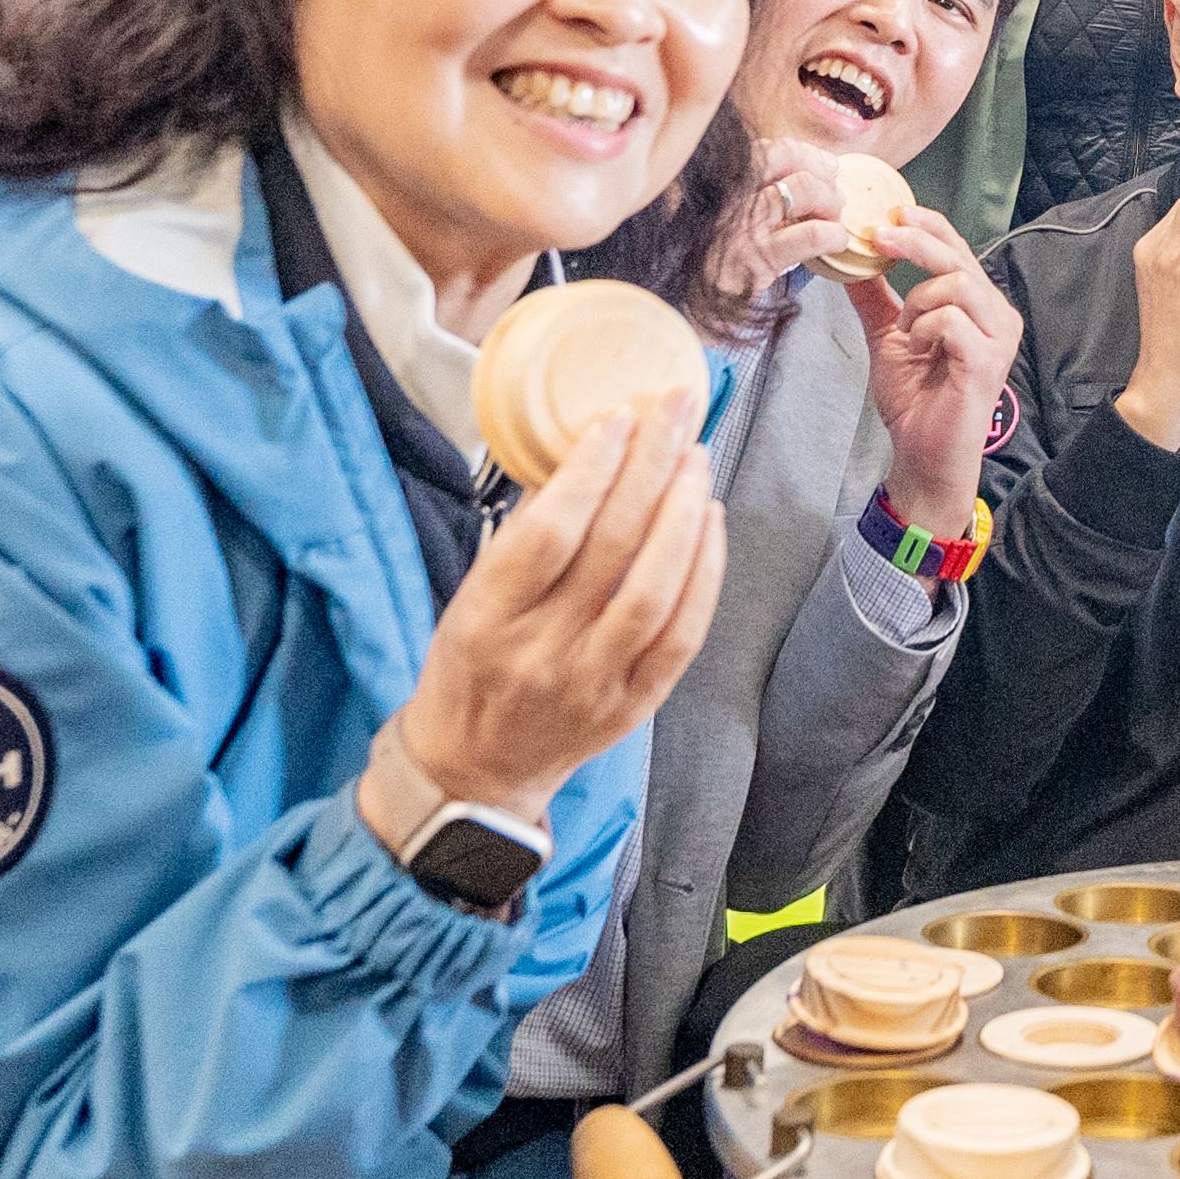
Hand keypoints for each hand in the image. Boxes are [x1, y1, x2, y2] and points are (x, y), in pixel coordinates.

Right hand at [384, 400, 725, 828]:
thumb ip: (525, 539)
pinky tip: (709, 522)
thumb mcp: (470, 599)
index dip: (589, 472)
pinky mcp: (634, 705)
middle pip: (610, 549)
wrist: (476, 768)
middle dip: (649, 467)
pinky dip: (704, 572)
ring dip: (682, 514)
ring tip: (695, 458)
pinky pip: (683, 633)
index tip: (617, 418)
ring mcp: (592, 683)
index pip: (547, 536)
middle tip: (675, 410)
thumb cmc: (472, 666)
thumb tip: (592, 454)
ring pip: (654, 590)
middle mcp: (540, 652)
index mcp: (485, 620)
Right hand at [710, 138, 852, 300]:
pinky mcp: (757, 260)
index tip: (824, 165)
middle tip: (835, 191)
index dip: (802, 153)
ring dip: (831, 200)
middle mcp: (724, 196)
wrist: (675, 311)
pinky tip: (835, 242)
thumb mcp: (712, 223)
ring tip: (836, 218)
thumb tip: (796, 181)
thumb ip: (742, 199)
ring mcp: (739, 226)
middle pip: (782, 156)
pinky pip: (811, 235)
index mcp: (715, 185)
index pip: (764, 149)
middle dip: (818, 169)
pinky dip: (833, 234)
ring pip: (802, 189)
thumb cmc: (700, 267)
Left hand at [845, 203, 1023, 539]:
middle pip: (959, 256)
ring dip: (917, 302)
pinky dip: (923, 328)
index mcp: (980, 305)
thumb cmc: (915, 400)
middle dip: (914, 241)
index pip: (958, 248)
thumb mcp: (888, 335)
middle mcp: (998, 315)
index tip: (888, 216)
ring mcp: (998, 337)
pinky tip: (917, 349)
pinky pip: (951, 320)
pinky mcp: (987, 360)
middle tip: (878, 237)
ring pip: (957, 283)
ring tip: (906, 332)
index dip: (926, 225)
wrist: (921, 452)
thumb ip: (875, 297)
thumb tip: (848, 260)